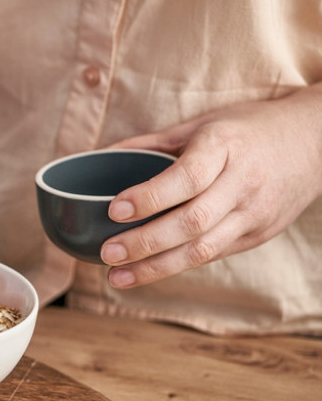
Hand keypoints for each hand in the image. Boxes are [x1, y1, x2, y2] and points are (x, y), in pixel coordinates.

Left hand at [101, 85, 321, 287]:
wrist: (316, 141)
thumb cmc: (249, 128)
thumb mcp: (203, 124)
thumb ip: (152, 142)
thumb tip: (99, 154)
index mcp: (225, 148)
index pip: (186, 178)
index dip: (150, 197)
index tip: (114, 209)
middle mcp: (242, 183)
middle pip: (192, 222)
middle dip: (145, 243)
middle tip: (107, 253)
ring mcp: (254, 214)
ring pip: (203, 249)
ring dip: (156, 268)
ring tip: (117, 277)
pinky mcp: (259, 234)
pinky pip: (214, 254)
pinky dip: (178, 265)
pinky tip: (147, 272)